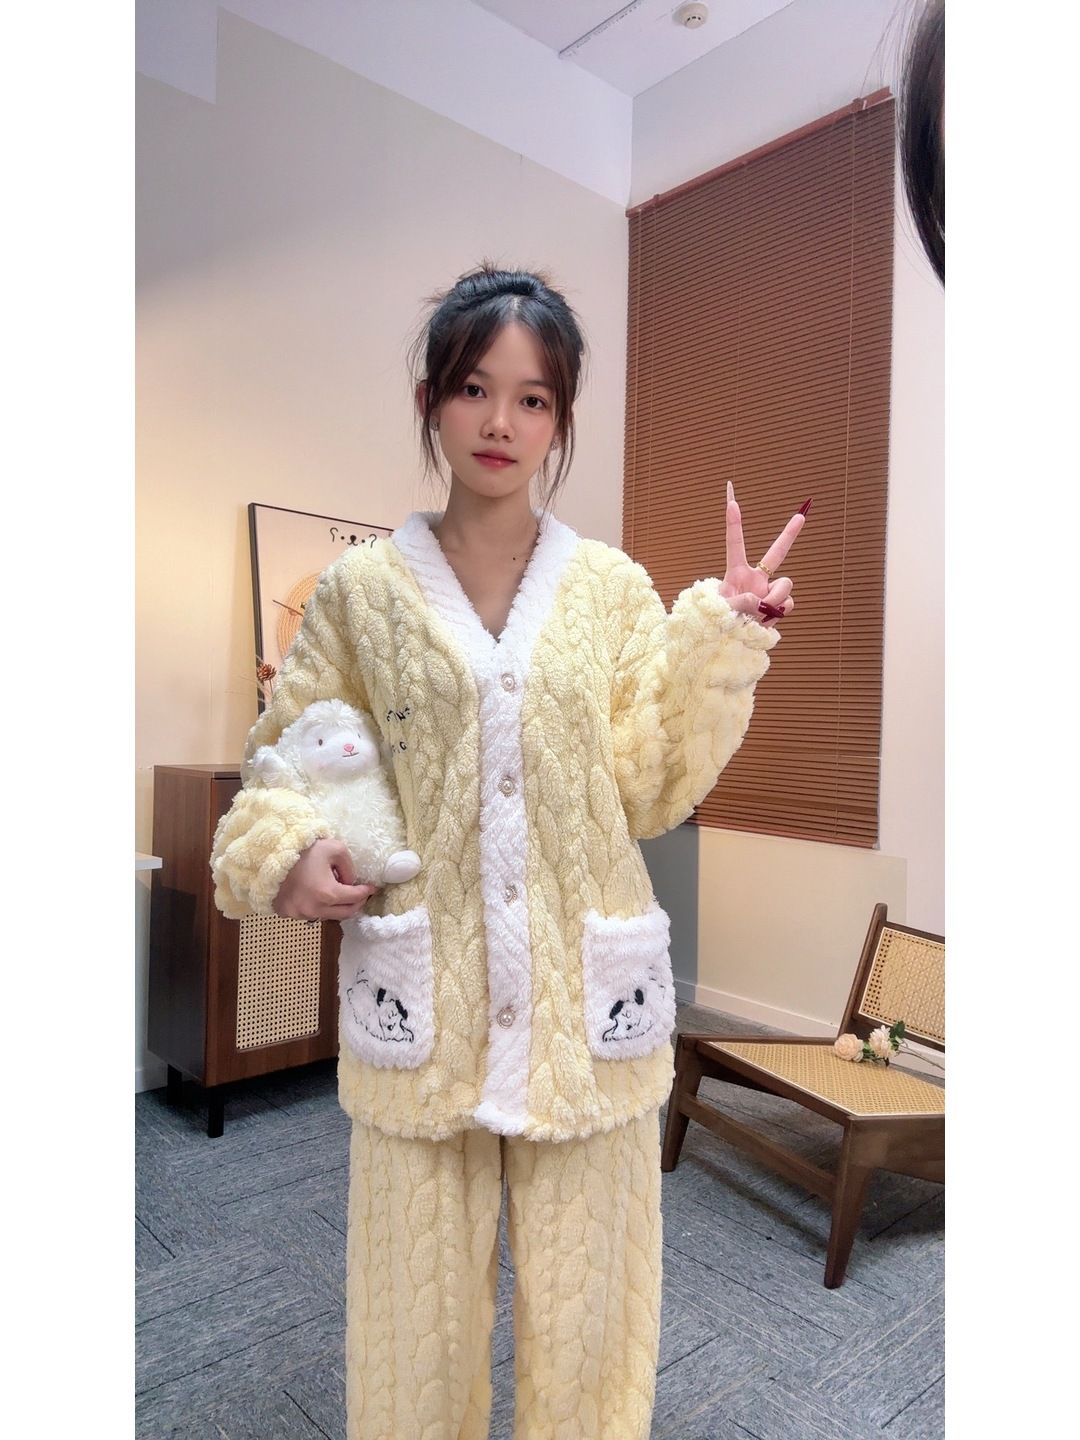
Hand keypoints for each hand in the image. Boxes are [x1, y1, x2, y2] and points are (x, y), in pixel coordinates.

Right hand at [273, 838, 381, 920]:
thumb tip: (350, 882)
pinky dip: (319, 907)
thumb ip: (348, 867)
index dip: (366, 892)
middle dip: (356, 904)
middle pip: (345, 913)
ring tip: (338, 892)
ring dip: (337, 906)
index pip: (355, 898)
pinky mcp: (288, 914)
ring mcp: (299, 914)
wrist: (269, 854)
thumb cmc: (303, 849)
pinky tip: (319, 895)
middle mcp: (314, 909)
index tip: (372, 887)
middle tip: (361, 895)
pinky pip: (310, 914)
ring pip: (327, 915)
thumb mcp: (334, 849)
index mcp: (328, 894)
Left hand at [719, 481, 804, 627]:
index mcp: (736, 572)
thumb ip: (742, 602)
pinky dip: (777, 613)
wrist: (727, 639)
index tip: (731, 501)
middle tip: (801, 515)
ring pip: (785, 586)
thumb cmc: (718, 620)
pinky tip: (764, 621)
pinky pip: (788, 604)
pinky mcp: (778, 604)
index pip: (735, 544)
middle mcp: (756, 578)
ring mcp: (769, 591)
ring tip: (758, 614)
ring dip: (774, 600)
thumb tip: (763, 603)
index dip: (734, 523)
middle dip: (790, 534)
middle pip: (777, 553)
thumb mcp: (723, 609)